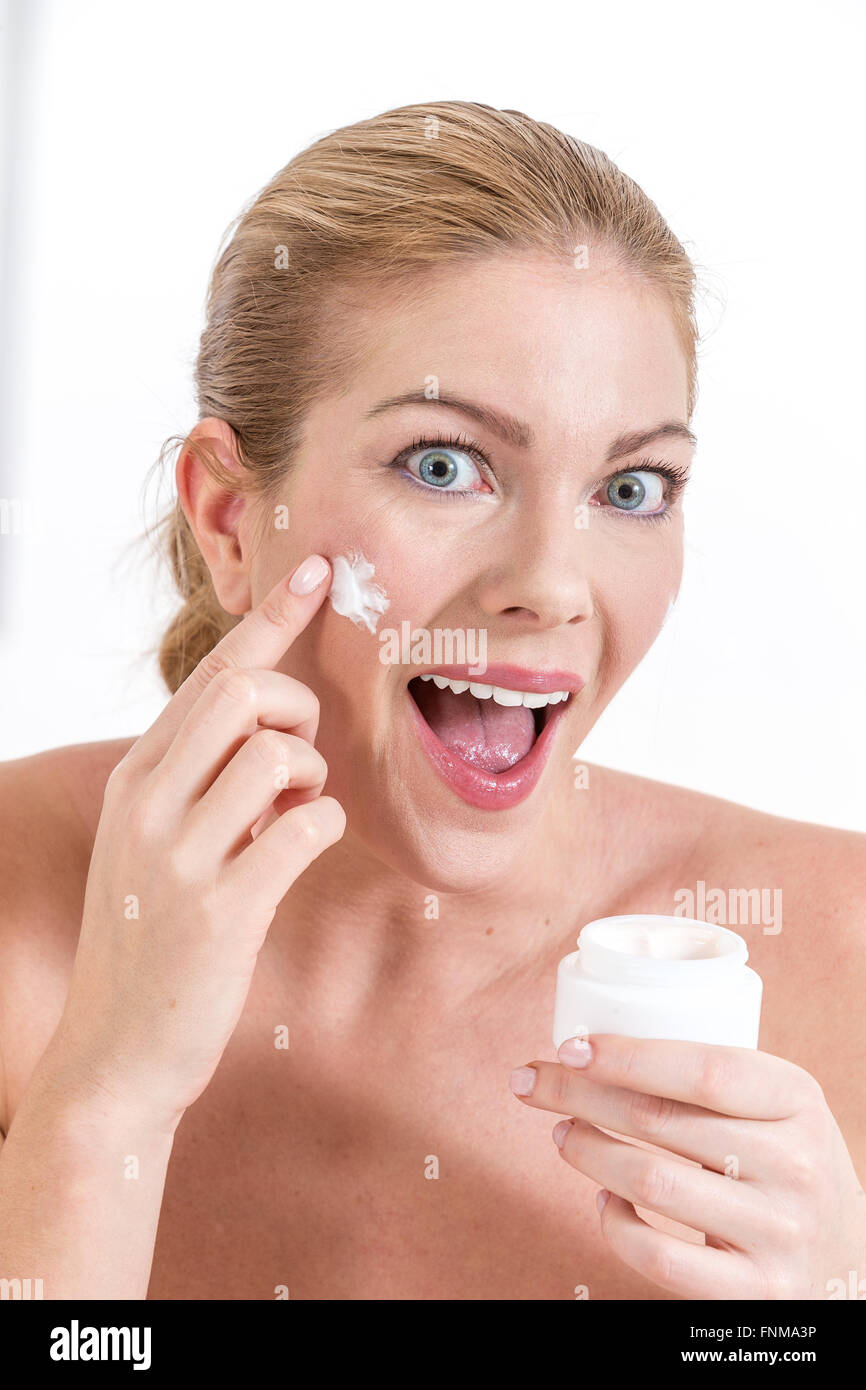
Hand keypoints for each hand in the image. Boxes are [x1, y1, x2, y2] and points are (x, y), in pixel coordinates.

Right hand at [47, 555, 344, 1134]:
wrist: (113, 1055)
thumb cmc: (151, 941)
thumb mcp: (154, 847)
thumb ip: (200, 784)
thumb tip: (271, 733)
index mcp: (136, 780)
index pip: (210, 675)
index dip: (272, 621)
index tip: (320, 574)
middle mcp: (148, 805)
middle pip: (243, 694)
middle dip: (299, 709)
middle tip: (302, 761)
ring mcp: (180, 857)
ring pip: (277, 754)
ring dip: (312, 774)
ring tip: (298, 811)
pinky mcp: (221, 911)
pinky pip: (303, 828)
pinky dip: (323, 825)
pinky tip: (305, 846)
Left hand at [510, 1034, 865, 1297]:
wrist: (847, 1261)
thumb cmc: (788, 1165)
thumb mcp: (778, 1108)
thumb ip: (713, 1079)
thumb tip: (594, 1049)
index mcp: (798, 1099)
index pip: (702, 1068)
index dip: (625, 1055)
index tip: (570, 1048)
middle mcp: (795, 1163)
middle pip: (659, 1119)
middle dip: (578, 1094)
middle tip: (531, 1082)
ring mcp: (778, 1231)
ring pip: (649, 1182)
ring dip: (587, 1151)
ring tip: (563, 1133)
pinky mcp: (756, 1290)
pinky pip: (659, 1256)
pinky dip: (615, 1224)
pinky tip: (603, 1201)